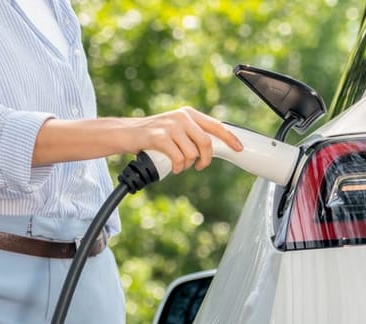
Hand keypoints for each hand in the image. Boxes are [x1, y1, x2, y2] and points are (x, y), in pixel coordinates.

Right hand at [125, 107, 244, 173]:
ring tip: (179, 164)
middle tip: (200, 166)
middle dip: (205, 160)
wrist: (126, 133)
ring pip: (192, 154)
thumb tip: (215, 148)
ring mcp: (171, 126)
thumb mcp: (176, 129)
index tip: (239, 148)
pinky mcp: (160, 137)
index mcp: (189, 113)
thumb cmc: (154, 135)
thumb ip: (193, 134)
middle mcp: (182, 117)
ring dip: (187, 165)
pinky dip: (178, 167)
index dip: (230, 138)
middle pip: (206, 143)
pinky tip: (173, 167)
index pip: (216, 125)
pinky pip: (178, 159)